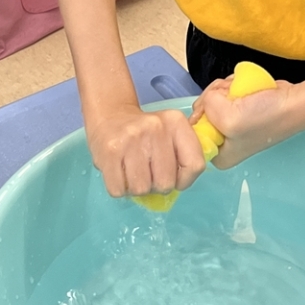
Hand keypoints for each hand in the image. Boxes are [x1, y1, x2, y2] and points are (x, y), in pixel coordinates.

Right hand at [87, 105, 206, 199]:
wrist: (111, 115)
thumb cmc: (145, 132)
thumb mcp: (171, 133)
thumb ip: (184, 155)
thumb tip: (180, 184)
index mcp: (176, 122)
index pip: (195, 165)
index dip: (185, 181)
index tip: (175, 179)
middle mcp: (156, 127)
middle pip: (166, 183)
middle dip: (157, 186)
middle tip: (149, 174)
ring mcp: (131, 139)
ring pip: (142, 189)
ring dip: (137, 188)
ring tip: (133, 173)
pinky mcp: (110, 151)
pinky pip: (118, 190)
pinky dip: (119, 189)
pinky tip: (120, 173)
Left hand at [190, 78, 299, 169]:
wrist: (293, 103)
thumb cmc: (266, 117)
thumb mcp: (229, 117)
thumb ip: (207, 107)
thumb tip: (209, 99)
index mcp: (219, 155)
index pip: (193, 131)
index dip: (203, 113)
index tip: (219, 107)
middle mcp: (223, 141)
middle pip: (202, 110)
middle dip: (215, 96)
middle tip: (233, 97)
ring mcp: (231, 123)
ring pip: (212, 98)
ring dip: (225, 88)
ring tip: (243, 93)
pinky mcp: (239, 108)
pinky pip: (223, 91)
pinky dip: (231, 85)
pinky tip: (244, 88)